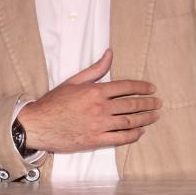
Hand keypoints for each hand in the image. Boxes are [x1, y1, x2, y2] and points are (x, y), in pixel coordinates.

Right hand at [16, 49, 160, 154]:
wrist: (37, 125)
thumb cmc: (54, 102)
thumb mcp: (73, 81)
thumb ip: (95, 69)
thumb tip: (110, 54)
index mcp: (95, 91)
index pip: (126, 87)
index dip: (142, 87)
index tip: (152, 89)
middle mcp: (100, 108)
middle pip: (131, 104)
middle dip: (148, 103)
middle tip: (158, 103)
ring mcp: (98, 125)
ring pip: (129, 122)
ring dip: (145, 119)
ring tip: (154, 117)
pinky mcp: (95, 140)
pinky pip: (120, 138)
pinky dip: (133, 135)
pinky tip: (140, 132)